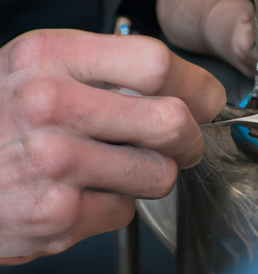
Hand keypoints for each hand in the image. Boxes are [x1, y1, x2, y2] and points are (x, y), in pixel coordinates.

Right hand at [0, 30, 224, 264]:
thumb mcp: (39, 65)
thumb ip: (107, 68)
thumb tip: (181, 87)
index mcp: (53, 58)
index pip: (157, 64)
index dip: (196, 86)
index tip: (203, 99)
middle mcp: (52, 107)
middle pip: (172, 122)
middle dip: (189, 138)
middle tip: (179, 142)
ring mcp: (53, 164)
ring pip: (159, 175)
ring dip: (151, 175)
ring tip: (118, 167)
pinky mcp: (54, 215)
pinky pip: (125, 212)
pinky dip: (115, 205)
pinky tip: (83, 191)